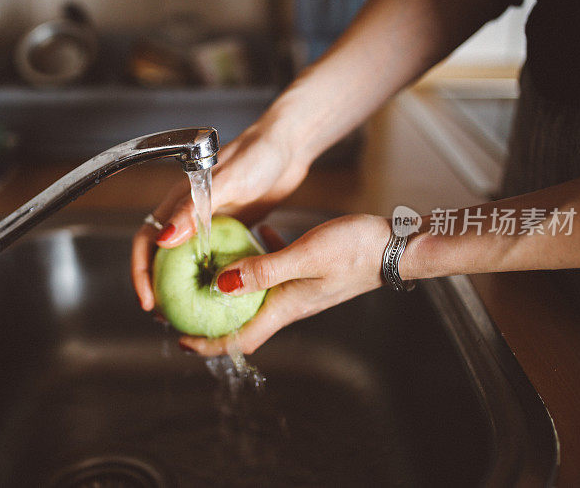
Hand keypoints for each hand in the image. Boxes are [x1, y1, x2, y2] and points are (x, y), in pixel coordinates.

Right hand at [131, 122, 310, 310]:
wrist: (287, 147)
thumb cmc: (258, 156)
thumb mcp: (226, 182)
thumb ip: (194, 209)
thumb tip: (163, 241)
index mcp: (178, 202)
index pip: (145, 240)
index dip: (139, 271)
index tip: (147, 299)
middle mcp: (189, 215)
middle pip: (160, 257)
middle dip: (157, 288)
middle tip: (164, 316)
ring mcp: (209, 224)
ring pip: (185, 262)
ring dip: (182, 287)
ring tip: (187, 314)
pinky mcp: (229, 230)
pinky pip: (213, 259)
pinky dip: (211, 278)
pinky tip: (221, 295)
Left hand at [179, 214, 389, 355]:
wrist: (397, 245)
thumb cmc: (356, 250)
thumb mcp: (304, 255)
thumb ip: (263, 270)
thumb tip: (221, 284)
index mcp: (287, 306)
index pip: (242, 339)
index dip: (210, 345)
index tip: (182, 340)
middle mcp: (291, 302)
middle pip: (244, 320)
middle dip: (213, 316)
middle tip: (185, 302)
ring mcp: (301, 288)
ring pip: (258, 294)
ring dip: (233, 288)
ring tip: (210, 270)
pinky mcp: (310, 271)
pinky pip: (277, 270)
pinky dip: (260, 259)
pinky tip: (258, 233)